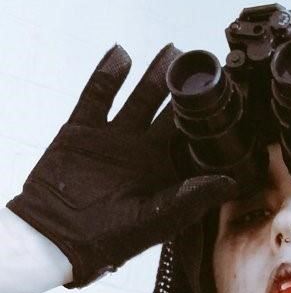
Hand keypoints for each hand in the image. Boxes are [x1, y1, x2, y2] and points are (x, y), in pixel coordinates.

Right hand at [7, 45, 236, 287]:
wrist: (58, 238)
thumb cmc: (111, 239)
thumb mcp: (156, 220)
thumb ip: (190, 198)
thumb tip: (230, 182)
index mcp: (163, 173)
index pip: (191, 140)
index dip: (207, 122)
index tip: (227, 102)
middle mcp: (142, 153)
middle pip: (169, 113)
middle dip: (185, 92)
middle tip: (203, 70)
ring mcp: (114, 139)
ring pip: (139, 98)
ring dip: (155, 76)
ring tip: (172, 53)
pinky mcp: (83, 130)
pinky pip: (97, 95)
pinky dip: (108, 74)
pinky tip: (123, 55)